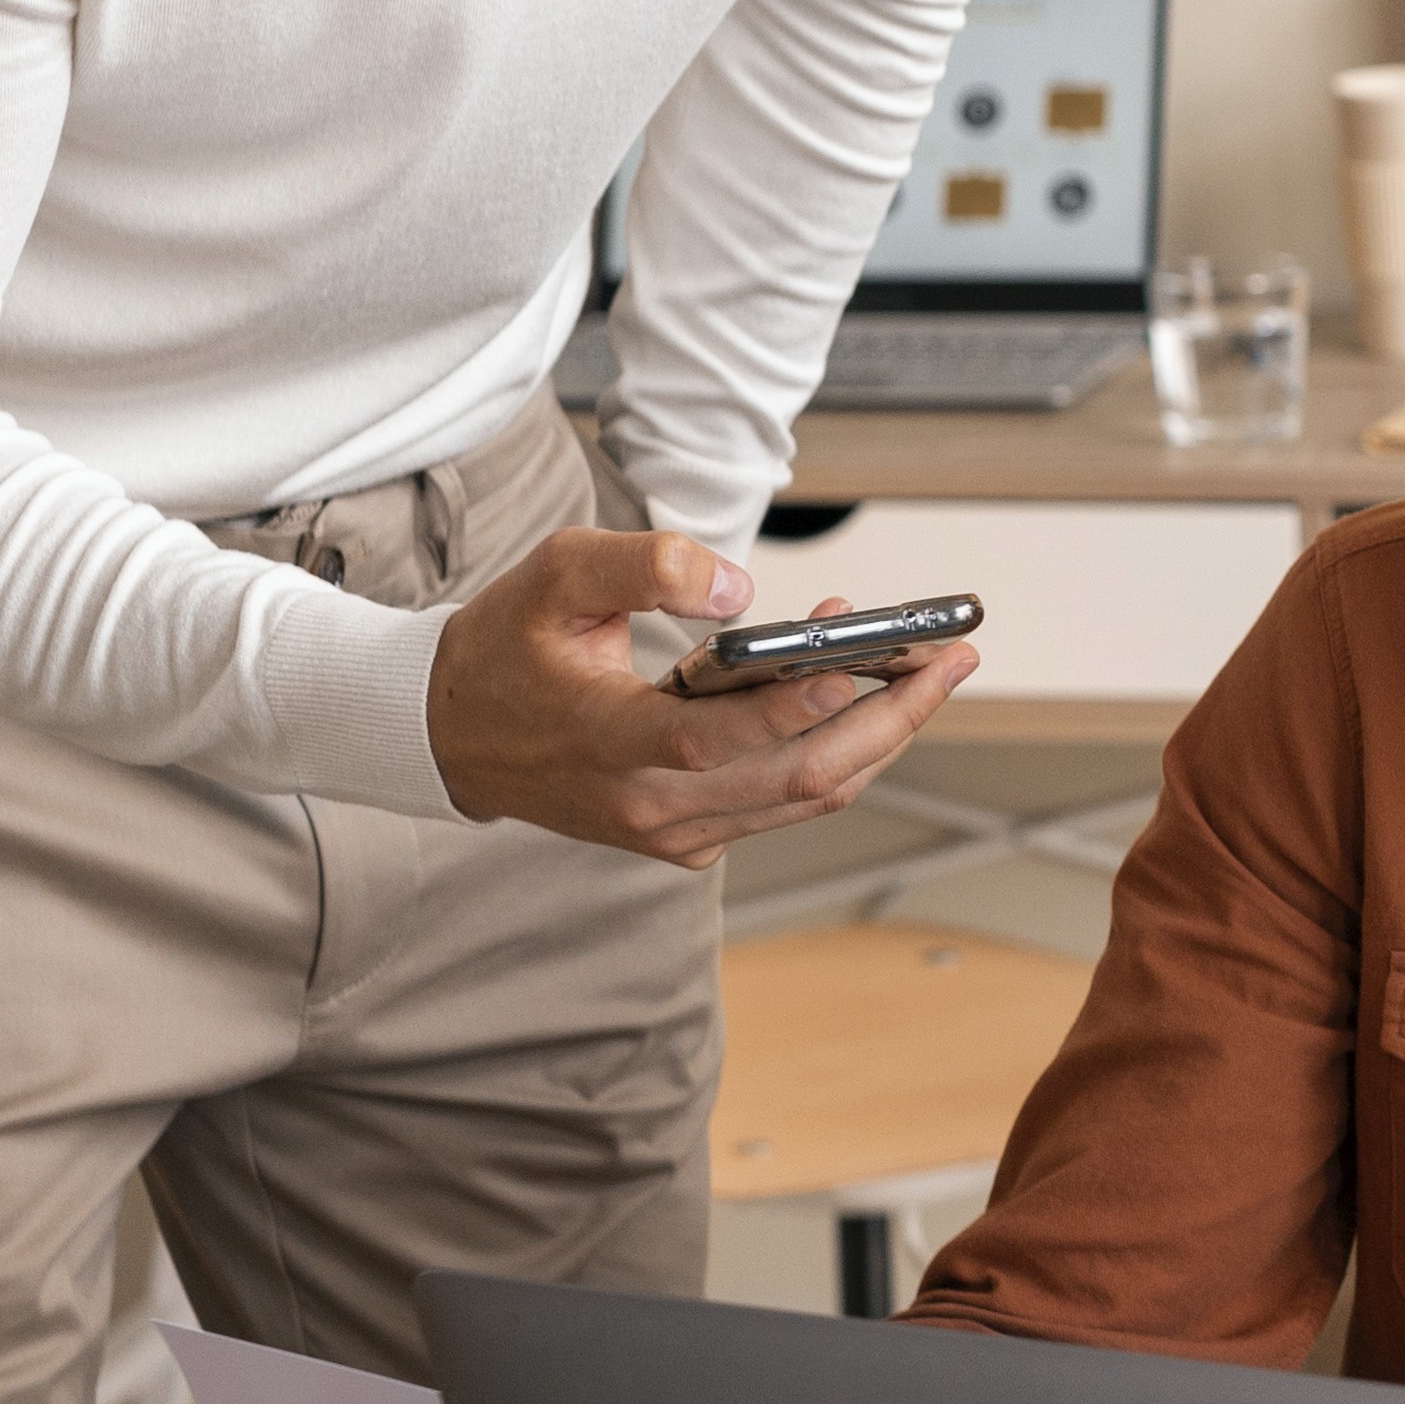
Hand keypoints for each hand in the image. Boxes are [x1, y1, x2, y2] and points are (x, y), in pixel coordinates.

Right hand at [424, 532, 973, 862]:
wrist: (451, 734)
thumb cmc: (506, 647)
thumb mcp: (555, 575)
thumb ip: (647, 566)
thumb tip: (741, 589)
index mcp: (604, 743)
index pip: (714, 740)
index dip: (796, 708)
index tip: (866, 664)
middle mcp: (647, 805)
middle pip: (796, 776)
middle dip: (890, 718)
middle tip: (952, 658)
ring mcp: (673, 832)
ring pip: (806, 793)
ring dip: (878, 732)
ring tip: (930, 665)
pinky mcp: (690, 837)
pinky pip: (784, 796)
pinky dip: (831, 745)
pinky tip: (853, 683)